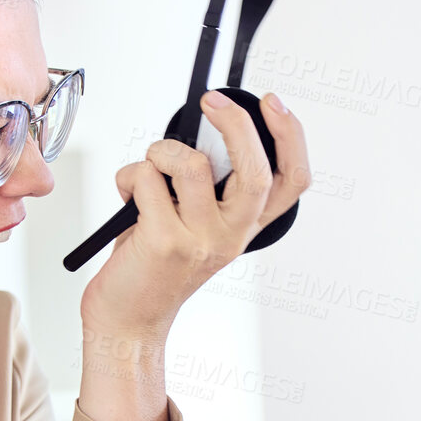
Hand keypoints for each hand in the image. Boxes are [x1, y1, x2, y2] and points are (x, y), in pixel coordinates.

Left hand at [79, 91, 310, 341]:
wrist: (128, 318)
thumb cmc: (155, 265)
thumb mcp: (196, 224)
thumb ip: (208, 186)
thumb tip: (198, 130)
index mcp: (244, 226)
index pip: (292, 181)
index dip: (291, 136)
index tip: (271, 103)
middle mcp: (231, 235)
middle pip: (256, 170)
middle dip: (235, 124)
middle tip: (210, 102)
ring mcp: (201, 241)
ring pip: (191, 164)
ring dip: (161, 152)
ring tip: (150, 169)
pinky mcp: (165, 243)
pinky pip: (146, 179)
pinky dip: (129, 177)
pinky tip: (128, 199)